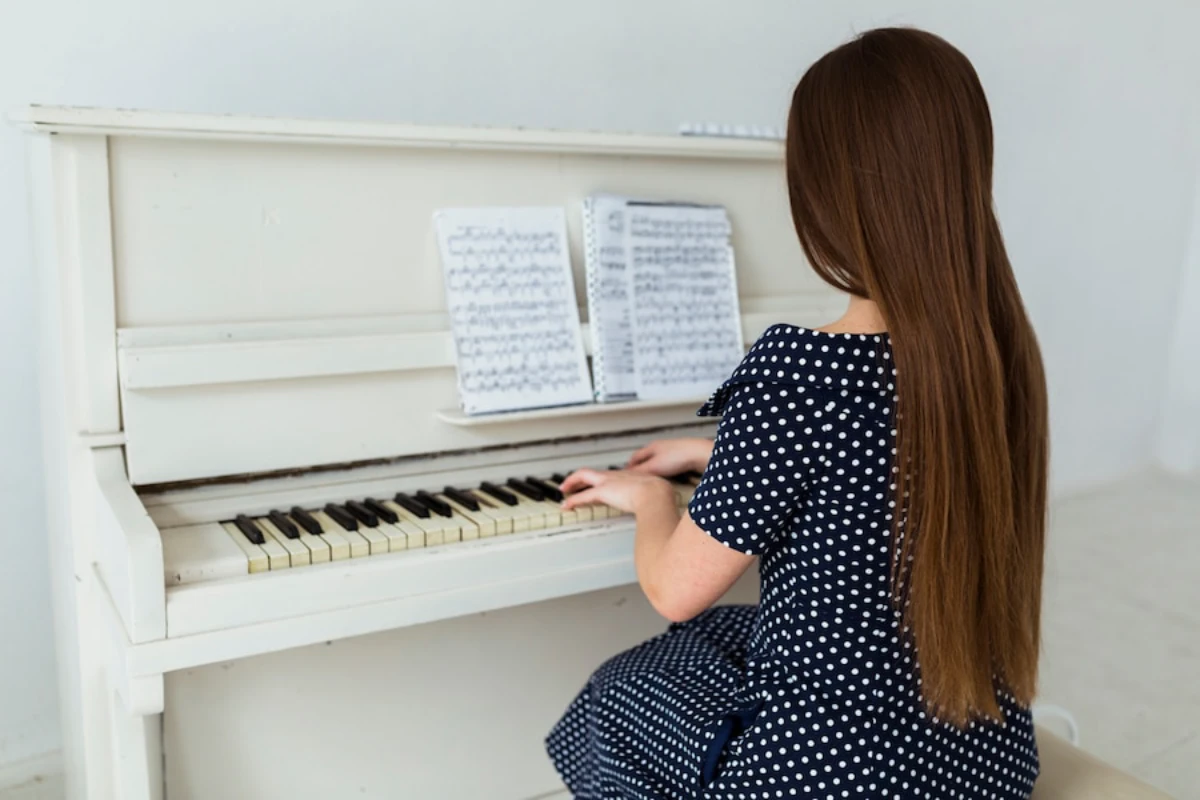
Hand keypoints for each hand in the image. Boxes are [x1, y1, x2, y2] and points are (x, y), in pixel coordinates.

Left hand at [560, 468, 675, 514]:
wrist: (655, 493)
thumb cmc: (658, 495)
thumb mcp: (655, 493)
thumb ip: (651, 498)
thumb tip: (655, 508)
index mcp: (627, 475)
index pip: (606, 476)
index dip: (597, 480)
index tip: (593, 485)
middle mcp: (615, 476)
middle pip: (591, 472)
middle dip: (578, 478)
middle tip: (569, 485)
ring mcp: (608, 482)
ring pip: (583, 477)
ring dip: (571, 484)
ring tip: (564, 491)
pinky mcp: (603, 492)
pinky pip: (583, 496)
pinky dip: (573, 501)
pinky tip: (566, 506)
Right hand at [626, 438, 713, 477]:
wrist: (699, 454)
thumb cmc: (678, 457)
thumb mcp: (654, 467)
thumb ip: (639, 472)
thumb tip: (626, 477)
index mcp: (651, 447)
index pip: (634, 457)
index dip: (628, 467)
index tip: (624, 475)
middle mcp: (660, 448)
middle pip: (645, 459)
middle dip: (640, 469)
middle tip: (636, 479)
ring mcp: (671, 452)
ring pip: (656, 463)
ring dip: (652, 471)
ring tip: (650, 480)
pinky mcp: (681, 458)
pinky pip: (667, 466)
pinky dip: (663, 472)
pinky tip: (666, 479)